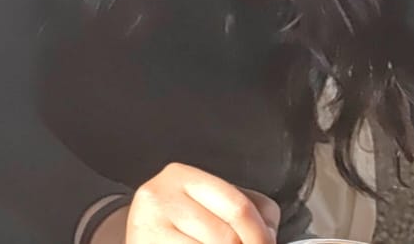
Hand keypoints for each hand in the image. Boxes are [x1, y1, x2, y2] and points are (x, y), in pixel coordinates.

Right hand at [97, 163, 278, 243]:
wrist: (144, 237)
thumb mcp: (214, 206)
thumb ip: (250, 210)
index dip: (261, 235)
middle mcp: (159, 194)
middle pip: (226, 236)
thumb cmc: (183, 225)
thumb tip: (268, 236)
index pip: (238, 206)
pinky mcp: (144, 242)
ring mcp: (147, 223)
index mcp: (182, 176)